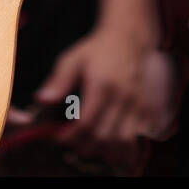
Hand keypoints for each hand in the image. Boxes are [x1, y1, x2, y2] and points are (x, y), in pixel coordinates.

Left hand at [33, 29, 178, 162]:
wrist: (130, 38)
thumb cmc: (98, 49)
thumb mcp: (73, 59)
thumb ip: (58, 81)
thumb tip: (41, 99)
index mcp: (102, 84)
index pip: (87, 122)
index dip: (71, 136)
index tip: (59, 137)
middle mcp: (123, 96)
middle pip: (104, 136)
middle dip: (85, 147)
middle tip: (72, 145)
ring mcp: (137, 103)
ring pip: (123, 141)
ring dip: (105, 151)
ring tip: (90, 146)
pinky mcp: (147, 107)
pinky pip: (138, 137)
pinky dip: (125, 148)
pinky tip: (111, 146)